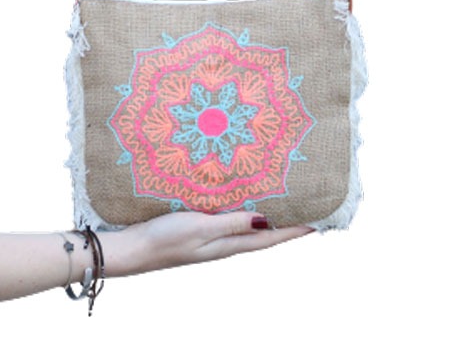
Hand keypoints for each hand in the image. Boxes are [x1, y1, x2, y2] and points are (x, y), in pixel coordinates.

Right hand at [102, 211, 311, 275]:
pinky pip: (231, 219)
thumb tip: (265, 220)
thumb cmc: (165, 238)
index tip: (318, 221)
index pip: (270, 237)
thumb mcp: (200, 228)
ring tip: (284, 201)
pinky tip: (245, 200)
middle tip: (307, 207)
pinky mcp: (201, 228)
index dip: (294, 230)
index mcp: (229, 245)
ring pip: (249, 225)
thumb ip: (231, 223)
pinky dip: (245, 211)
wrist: (133, 249)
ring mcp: (213, 236)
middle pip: (264, 232)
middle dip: (287, 222)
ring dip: (267, 215)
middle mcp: (226, 242)